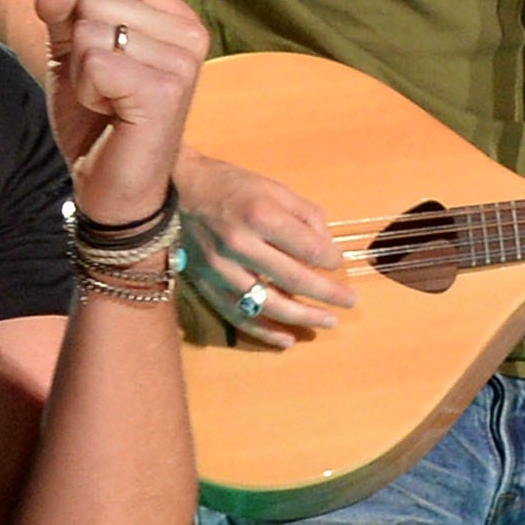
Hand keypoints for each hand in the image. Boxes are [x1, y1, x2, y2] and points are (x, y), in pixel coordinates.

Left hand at [34, 0, 206, 222]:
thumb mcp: (71, 54)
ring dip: (82, 73)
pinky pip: (95, 62)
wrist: (112, 187)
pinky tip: (112, 114)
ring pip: (90, 31)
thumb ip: (62, 13)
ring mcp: (182, 61)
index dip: (83, 11)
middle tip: (104, 88)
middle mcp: (189, 30)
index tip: (102, 57)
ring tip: (109, 102)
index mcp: (175, 14)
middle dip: (78, 47)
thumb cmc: (97, 119)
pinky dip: (87, 91)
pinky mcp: (165, 91)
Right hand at [173, 150, 353, 347]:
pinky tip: (286, 339)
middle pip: (293, 279)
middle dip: (327, 293)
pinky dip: (264, 331)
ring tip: (327, 322)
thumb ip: (305, 215)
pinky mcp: (206, 285)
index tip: (337, 263)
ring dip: (302, 317)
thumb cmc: (229, 186)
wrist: (175, 190)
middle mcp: (240, 245)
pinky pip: (238, 315)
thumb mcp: (272, 187)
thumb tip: (327, 247)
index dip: (330, 260)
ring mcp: (221, 269)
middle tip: (349, 302)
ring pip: (267, 304)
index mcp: (260, 216)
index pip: (307, 248)